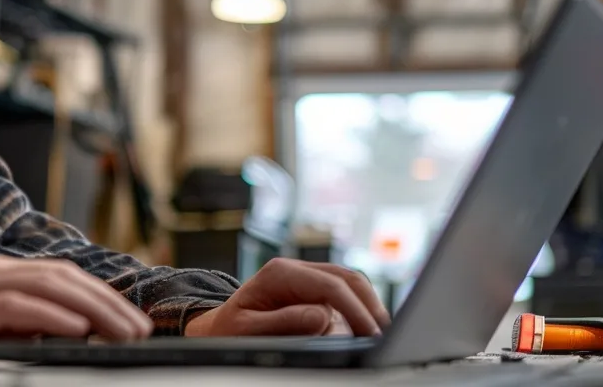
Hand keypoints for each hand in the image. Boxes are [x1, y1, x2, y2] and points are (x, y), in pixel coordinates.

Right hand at [0, 255, 152, 364]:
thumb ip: (13, 325)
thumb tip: (59, 337)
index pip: (62, 278)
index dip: (100, 295)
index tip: (130, 319)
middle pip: (65, 278)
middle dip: (109, 302)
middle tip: (140, 328)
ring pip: (50, 288)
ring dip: (93, 309)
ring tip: (122, 330)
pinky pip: (16, 306)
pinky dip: (51, 315)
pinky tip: (77, 328)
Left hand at [183, 258, 390, 337]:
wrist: (217, 328)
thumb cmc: (228, 330)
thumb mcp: (247, 330)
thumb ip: (283, 323)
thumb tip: (322, 318)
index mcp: (279, 273)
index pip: (330, 286)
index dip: (355, 309)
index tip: (370, 333)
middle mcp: (296, 270)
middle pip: (347, 278)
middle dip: (370, 305)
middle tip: (385, 333)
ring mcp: (306, 278)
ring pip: (349, 284)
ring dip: (367, 307)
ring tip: (377, 333)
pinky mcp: (313, 291)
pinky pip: (343, 295)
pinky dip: (358, 310)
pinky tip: (365, 328)